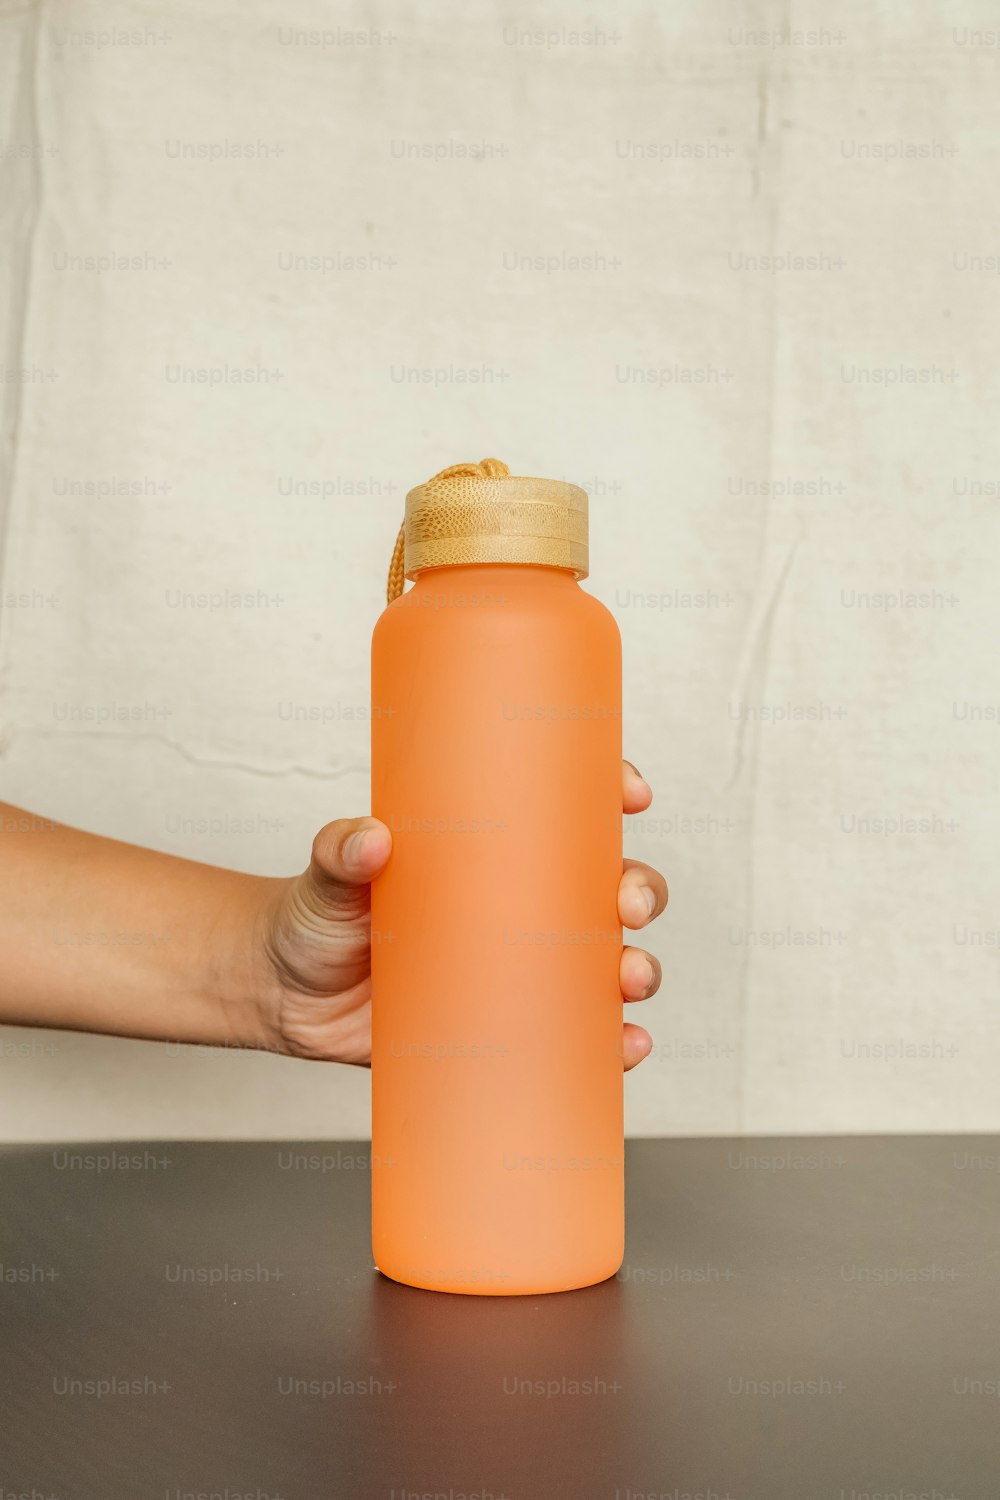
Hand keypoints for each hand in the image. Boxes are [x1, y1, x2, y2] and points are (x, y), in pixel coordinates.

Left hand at [254, 759, 666, 1068]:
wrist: (286, 999)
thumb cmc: (314, 917)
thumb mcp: (326, 874)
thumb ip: (340, 852)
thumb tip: (370, 839)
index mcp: (490, 852)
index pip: (566, 812)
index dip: (611, 795)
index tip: (631, 795)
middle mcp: (520, 905)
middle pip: (608, 888)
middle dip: (639, 890)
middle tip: (627, 905)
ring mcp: (519, 968)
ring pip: (606, 962)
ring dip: (637, 968)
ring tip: (630, 980)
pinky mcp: (506, 1026)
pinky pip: (576, 1034)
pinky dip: (612, 1042)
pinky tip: (626, 1046)